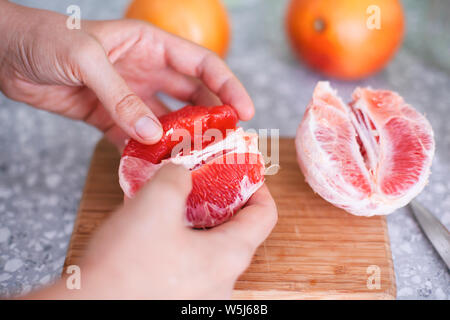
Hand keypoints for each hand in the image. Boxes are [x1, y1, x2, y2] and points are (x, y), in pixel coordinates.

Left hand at [0, 2, 253, 147]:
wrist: (6, 54)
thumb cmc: (45, 38)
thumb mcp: (86, 59)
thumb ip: (121, 96)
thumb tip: (152, 133)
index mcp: (150, 44)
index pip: (201, 64)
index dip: (228, 85)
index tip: (245, 110)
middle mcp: (147, 70)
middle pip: (192, 95)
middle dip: (212, 117)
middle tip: (226, 142)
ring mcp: (130, 95)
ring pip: (167, 120)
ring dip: (181, 139)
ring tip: (195, 160)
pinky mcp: (110, 117)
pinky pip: (137, 137)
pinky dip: (148, 151)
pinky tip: (157, 165)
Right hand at [26, 164, 276, 298]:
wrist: (89, 308)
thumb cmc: (126, 267)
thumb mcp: (155, 204)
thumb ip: (176, 177)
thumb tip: (181, 174)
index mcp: (229, 256)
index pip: (265, 215)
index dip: (258, 186)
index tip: (244, 171)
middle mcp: (222, 279)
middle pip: (236, 230)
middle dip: (219, 199)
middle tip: (200, 179)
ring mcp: (201, 293)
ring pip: (208, 245)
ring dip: (193, 218)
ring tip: (170, 199)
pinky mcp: (177, 298)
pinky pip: (187, 261)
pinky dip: (177, 238)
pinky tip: (151, 226)